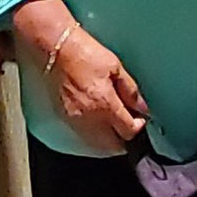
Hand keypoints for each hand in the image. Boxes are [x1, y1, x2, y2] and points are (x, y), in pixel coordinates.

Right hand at [48, 26, 147, 149]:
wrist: (56, 50)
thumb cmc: (83, 53)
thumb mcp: (115, 67)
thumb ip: (130, 90)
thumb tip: (141, 106)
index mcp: (105, 104)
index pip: (128, 132)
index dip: (138, 127)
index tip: (139, 119)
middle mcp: (90, 118)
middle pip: (113, 147)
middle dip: (124, 139)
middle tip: (129, 125)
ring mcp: (76, 121)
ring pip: (98, 146)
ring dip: (109, 140)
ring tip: (114, 125)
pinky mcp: (65, 118)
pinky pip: (84, 137)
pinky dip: (94, 136)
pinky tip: (98, 122)